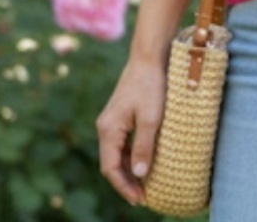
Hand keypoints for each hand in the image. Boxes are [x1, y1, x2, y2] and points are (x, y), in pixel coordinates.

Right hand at [96, 58, 165, 206]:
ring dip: (128, 170)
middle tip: (143, 198)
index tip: (140, 199)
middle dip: (126, 182)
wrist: (149, 57)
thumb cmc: (151, 85)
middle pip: (111, 163)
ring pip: (117, 154)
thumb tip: (138, 175)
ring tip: (144, 186)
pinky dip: (131, 156)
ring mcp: (112, 121)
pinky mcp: (121, 116)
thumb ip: (143, 146)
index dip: (124, 186)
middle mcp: (105, 127)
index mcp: (108, 129)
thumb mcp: (151, 118)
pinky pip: (122, 143)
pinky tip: (143, 163)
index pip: (110, 168)